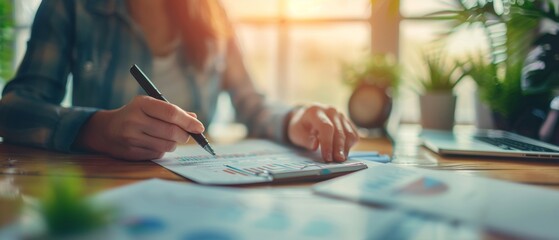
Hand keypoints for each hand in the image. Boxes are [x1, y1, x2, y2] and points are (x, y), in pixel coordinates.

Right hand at [76, 96, 203, 159]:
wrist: (106, 130)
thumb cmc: (135, 115)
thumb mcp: (150, 106)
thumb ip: (172, 111)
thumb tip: (195, 120)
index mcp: (141, 104)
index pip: (171, 113)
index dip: (188, 121)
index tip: (200, 127)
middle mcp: (135, 120)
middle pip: (171, 131)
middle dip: (184, 135)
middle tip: (187, 135)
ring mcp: (132, 138)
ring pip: (167, 145)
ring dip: (174, 143)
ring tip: (169, 137)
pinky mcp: (131, 152)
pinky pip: (158, 153)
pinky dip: (163, 149)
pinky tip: (155, 143)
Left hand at [287, 104, 358, 161]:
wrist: (307, 117)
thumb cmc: (301, 126)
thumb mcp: (296, 133)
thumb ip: (304, 139)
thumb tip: (315, 145)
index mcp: (316, 111)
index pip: (326, 127)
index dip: (328, 144)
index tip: (327, 157)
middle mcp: (330, 111)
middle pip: (339, 131)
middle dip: (338, 148)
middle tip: (337, 161)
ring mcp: (341, 115)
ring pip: (349, 133)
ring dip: (346, 148)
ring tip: (340, 159)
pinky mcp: (347, 122)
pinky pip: (354, 135)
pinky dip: (350, 145)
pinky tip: (343, 152)